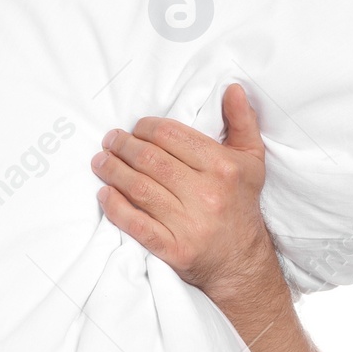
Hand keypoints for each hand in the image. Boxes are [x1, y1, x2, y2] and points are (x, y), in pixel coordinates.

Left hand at [90, 81, 276, 301]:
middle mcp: (206, 194)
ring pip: (138, 188)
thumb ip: (242, 121)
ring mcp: (189, 224)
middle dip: (122, 146)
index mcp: (223, 167)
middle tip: (110, 141)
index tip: (136, 129)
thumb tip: (232, 89)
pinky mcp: (173, 249)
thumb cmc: (241, 204)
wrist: (242, 263)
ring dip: (112, 171)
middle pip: (149, 159)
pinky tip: (104, 195)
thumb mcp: (252, 160)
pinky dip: (115, 207)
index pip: (171, 136)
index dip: (146, 128)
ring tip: (100, 162)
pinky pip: (135, 224)